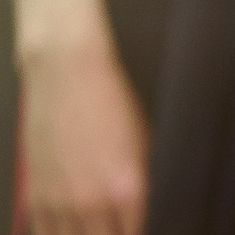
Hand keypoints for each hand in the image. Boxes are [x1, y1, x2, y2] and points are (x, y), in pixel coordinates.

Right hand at [13, 0, 148, 234]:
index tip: (132, 230)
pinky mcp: (34, 196)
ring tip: (90, 228)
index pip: (133, 234)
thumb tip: (131, 211)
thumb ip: (136, 184)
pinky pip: (42, 232)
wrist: (68, 75)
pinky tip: (65, 228)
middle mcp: (92, 202)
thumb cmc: (109, 102)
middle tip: (114, 229)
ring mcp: (59, 202)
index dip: (133, 233)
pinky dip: (55, 233)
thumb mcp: (140, 144)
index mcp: (128, 189)